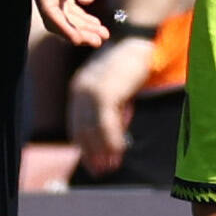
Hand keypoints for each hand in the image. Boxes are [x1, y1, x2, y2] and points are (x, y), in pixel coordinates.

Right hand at [26, 0, 107, 44]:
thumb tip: (86, 0)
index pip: (49, 9)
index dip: (64, 28)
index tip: (79, 40)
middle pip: (55, 16)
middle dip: (76, 31)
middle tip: (98, 40)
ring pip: (62, 13)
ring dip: (81, 26)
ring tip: (102, 35)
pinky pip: (68, 4)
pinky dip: (81, 15)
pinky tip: (96, 24)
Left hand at [67, 35, 155, 174]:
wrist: (138, 43)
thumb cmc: (130, 66)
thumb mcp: (115, 91)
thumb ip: (111, 112)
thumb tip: (113, 141)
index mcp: (78, 89)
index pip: (76, 125)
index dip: (84, 147)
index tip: (93, 164)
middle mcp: (80, 91)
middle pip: (82, 131)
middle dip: (92, 154)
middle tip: (101, 172)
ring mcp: (90, 92)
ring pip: (94, 131)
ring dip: (103, 152)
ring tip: (112, 167)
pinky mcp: (104, 94)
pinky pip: (107, 125)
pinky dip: (113, 141)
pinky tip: (120, 153)